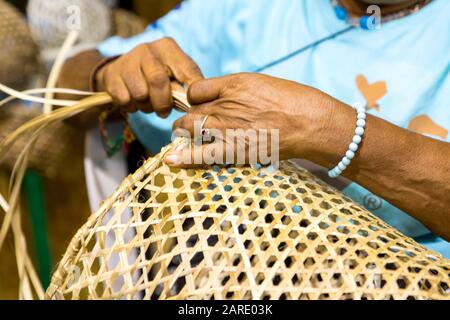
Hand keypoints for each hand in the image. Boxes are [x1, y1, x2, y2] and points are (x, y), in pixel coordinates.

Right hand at [95, 37, 202, 116]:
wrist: (120, 71)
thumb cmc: (156, 75)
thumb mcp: (174, 73)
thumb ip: (187, 84)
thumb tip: (198, 102)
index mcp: (168, 48)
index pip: (187, 70)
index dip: (192, 90)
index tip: (192, 104)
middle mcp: (147, 49)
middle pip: (158, 82)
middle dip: (163, 104)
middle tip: (164, 112)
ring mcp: (127, 60)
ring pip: (140, 94)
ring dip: (146, 107)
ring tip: (147, 104)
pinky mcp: (112, 75)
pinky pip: (125, 100)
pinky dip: (131, 107)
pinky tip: (133, 101)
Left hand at [166, 73, 351, 166]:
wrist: (311, 123)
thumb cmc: (294, 101)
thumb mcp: (264, 84)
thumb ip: (240, 90)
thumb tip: (226, 97)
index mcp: (234, 84)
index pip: (197, 89)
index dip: (194, 97)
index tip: (197, 104)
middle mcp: (226, 104)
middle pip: (191, 109)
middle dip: (187, 116)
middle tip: (189, 124)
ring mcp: (228, 128)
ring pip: (190, 128)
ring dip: (183, 132)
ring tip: (183, 137)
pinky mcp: (234, 150)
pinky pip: (201, 154)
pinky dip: (183, 157)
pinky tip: (170, 159)